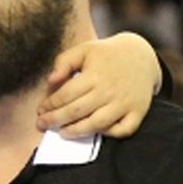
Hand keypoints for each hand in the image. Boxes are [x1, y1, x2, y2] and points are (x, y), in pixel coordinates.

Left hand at [37, 31, 158, 137]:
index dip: (50, 105)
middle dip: (55, 120)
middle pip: (77, 111)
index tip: (40, 110)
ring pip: (97, 124)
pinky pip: (124, 130)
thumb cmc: (108, 54)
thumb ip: (64, 62)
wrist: (142, 55)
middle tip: (42, 124)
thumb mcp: (84, 49)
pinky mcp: (138, 111)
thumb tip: (50, 81)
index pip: (66, 95)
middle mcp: (109, 90)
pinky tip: (95, 131)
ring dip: (76, 131)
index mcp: (95, 75)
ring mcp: (125, 103)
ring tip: (62, 132)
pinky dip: (110, 134)